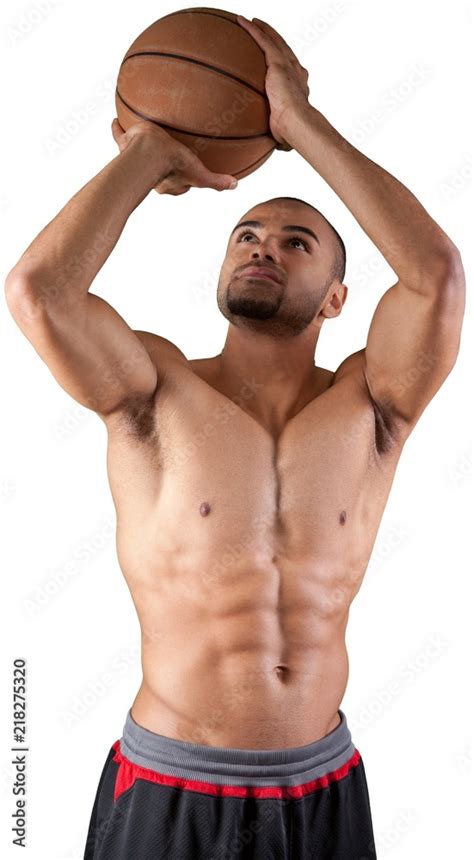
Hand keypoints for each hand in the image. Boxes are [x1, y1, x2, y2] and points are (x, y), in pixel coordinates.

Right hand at [111, 118, 238, 194]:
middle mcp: (151, 173)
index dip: (184, 180)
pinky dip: (118, 129)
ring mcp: (137, 157)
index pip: (178, 183)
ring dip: (140, 146)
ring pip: (138, 152)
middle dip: (162, 163)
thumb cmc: (174, 166)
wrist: (149, 154)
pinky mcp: (126, 144)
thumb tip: (235, 185)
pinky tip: (115, 120)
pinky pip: (120, 136)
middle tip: (165, 153)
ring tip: (141, 136)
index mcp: (169, 182)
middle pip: (158, 168)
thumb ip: (217, 181)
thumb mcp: (200, 174)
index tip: (188, 171)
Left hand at [236, 15, 311, 151]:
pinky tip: (242, 20)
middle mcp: (296, 71)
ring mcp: (288, 64)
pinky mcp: (278, 61)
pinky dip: (253, 29)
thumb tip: (277, 147)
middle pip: (283, 50)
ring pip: (274, 41)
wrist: (297, 123)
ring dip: (263, 30)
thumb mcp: (285, 133)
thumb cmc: (293, 132)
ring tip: (253, 22)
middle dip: (274, 40)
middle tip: (265, 33)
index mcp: (299, 86)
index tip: (277, 62)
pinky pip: (263, 40)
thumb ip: (280, 133)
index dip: (284, 63)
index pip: (290, 71)